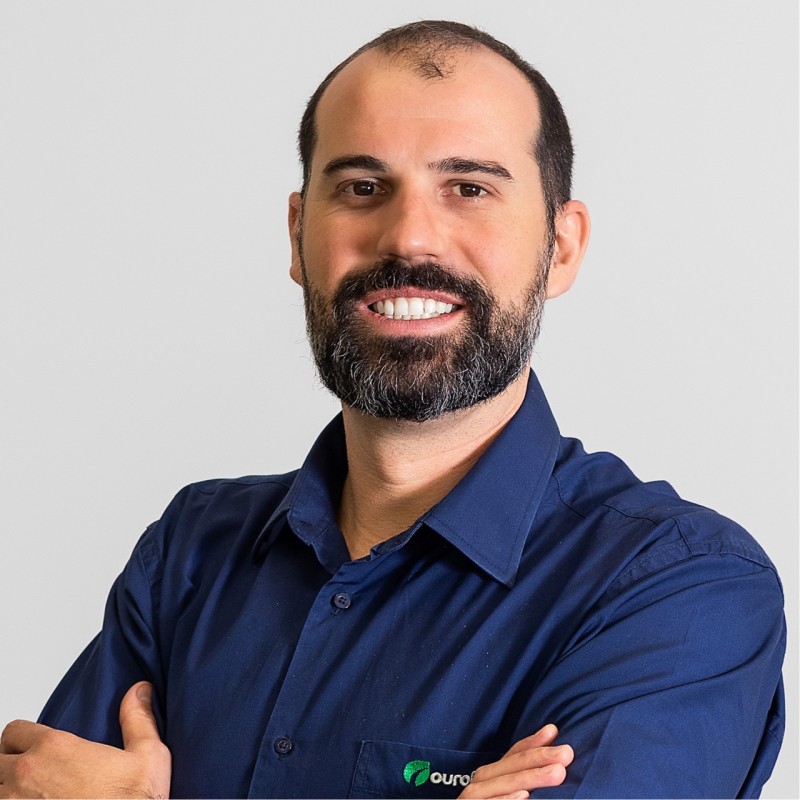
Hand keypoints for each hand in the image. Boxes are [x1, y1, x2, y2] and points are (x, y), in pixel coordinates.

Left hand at [0, 682, 170, 798]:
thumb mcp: (148, 754)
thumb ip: (137, 718)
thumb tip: (140, 690)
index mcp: (54, 748)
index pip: (14, 731)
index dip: (23, 738)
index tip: (34, 748)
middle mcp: (26, 775)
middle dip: (9, 763)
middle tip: (29, 774)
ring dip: (7, 790)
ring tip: (30, 795)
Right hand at [458, 724, 572, 799]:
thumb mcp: (506, 790)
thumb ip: (524, 771)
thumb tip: (551, 732)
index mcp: (490, 777)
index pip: (514, 754)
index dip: (534, 742)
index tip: (555, 733)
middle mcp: (480, 785)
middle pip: (511, 766)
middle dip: (540, 758)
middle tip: (567, 754)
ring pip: (503, 784)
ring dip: (530, 777)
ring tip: (557, 773)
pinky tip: (524, 797)